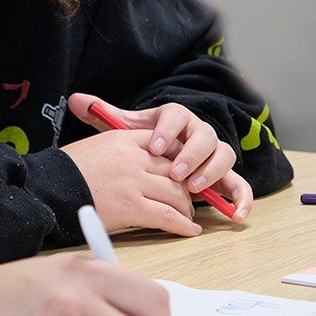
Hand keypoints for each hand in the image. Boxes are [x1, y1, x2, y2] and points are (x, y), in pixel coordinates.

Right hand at [60, 117, 200, 236]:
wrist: (47, 187)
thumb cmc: (64, 172)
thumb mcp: (93, 147)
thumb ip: (119, 151)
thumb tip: (137, 166)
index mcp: (122, 139)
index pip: (164, 145)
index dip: (178, 161)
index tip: (182, 173)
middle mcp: (133, 158)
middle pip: (175, 170)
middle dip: (185, 186)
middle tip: (187, 199)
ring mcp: (133, 182)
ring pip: (176, 194)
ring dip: (186, 207)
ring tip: (187, 216)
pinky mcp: (132, 207)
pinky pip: (168, 216)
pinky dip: (183, 224)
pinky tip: (189, 230)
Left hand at [70, 93, 250, 221]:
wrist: (161, 153)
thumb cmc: (143, 141)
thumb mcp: (124, 129)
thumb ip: (103, 114)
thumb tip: (76, 99)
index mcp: (174, 117)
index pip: (176, 115)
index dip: (168, 131)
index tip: (154, 147)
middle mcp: (198, 132)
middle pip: (204, 136)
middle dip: (191, 154)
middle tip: (175, 173)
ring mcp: (213, 153)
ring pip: (224, 155)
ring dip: (211, 172)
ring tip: (192, 188)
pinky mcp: (224, 175)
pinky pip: (239, 184)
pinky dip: (240, 198)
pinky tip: (234, 215)